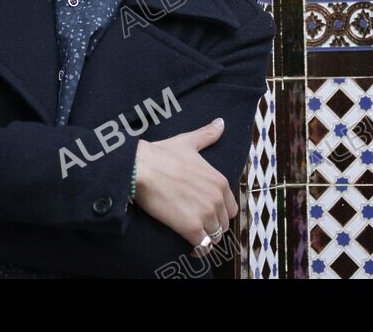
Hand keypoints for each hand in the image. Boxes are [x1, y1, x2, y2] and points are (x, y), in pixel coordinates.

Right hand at [132, 118, 237, 257]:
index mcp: (219, 181)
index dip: (219, 212)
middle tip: (198, 224)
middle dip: (212, 225)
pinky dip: (198, 249)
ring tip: (193, 236)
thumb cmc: (161, 154)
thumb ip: (207, 135)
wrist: (140, 168)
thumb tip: (221, 123)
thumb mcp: (188, 142)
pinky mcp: (191, 227)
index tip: (207, 213)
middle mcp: (216, 198)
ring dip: (205, 237)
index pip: (231, 207)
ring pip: (214, 236)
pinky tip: (190, 248)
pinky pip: (202, 246)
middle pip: (224, 223)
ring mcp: (205, 213)